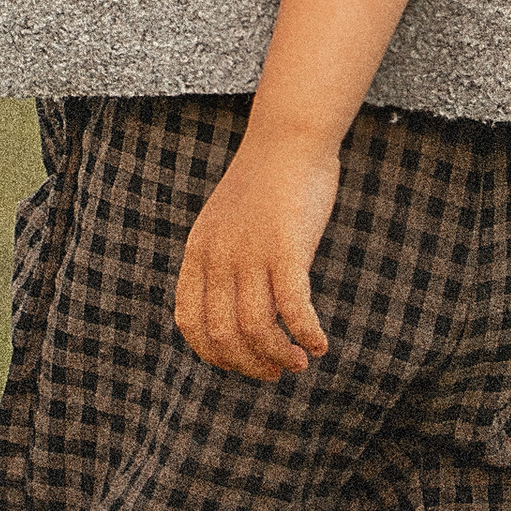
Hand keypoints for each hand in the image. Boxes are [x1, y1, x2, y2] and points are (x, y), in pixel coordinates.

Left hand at [176, 125, 337, 379]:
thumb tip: (237, 309)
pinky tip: (319, 345)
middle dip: (250, 365)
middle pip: (223, 335)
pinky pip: (292, 308)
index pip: (191, 323)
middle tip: (277, 371)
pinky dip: (306, 334)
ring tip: (298, 363)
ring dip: (278, 357)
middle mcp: (218, 258)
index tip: (243, 362)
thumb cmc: (266, 185)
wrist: (288, 140)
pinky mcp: (285, 249)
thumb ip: (223, 262)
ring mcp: (250, 254)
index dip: (215, 354)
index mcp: (198, 253)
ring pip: (255, 329)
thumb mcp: (228, 225)